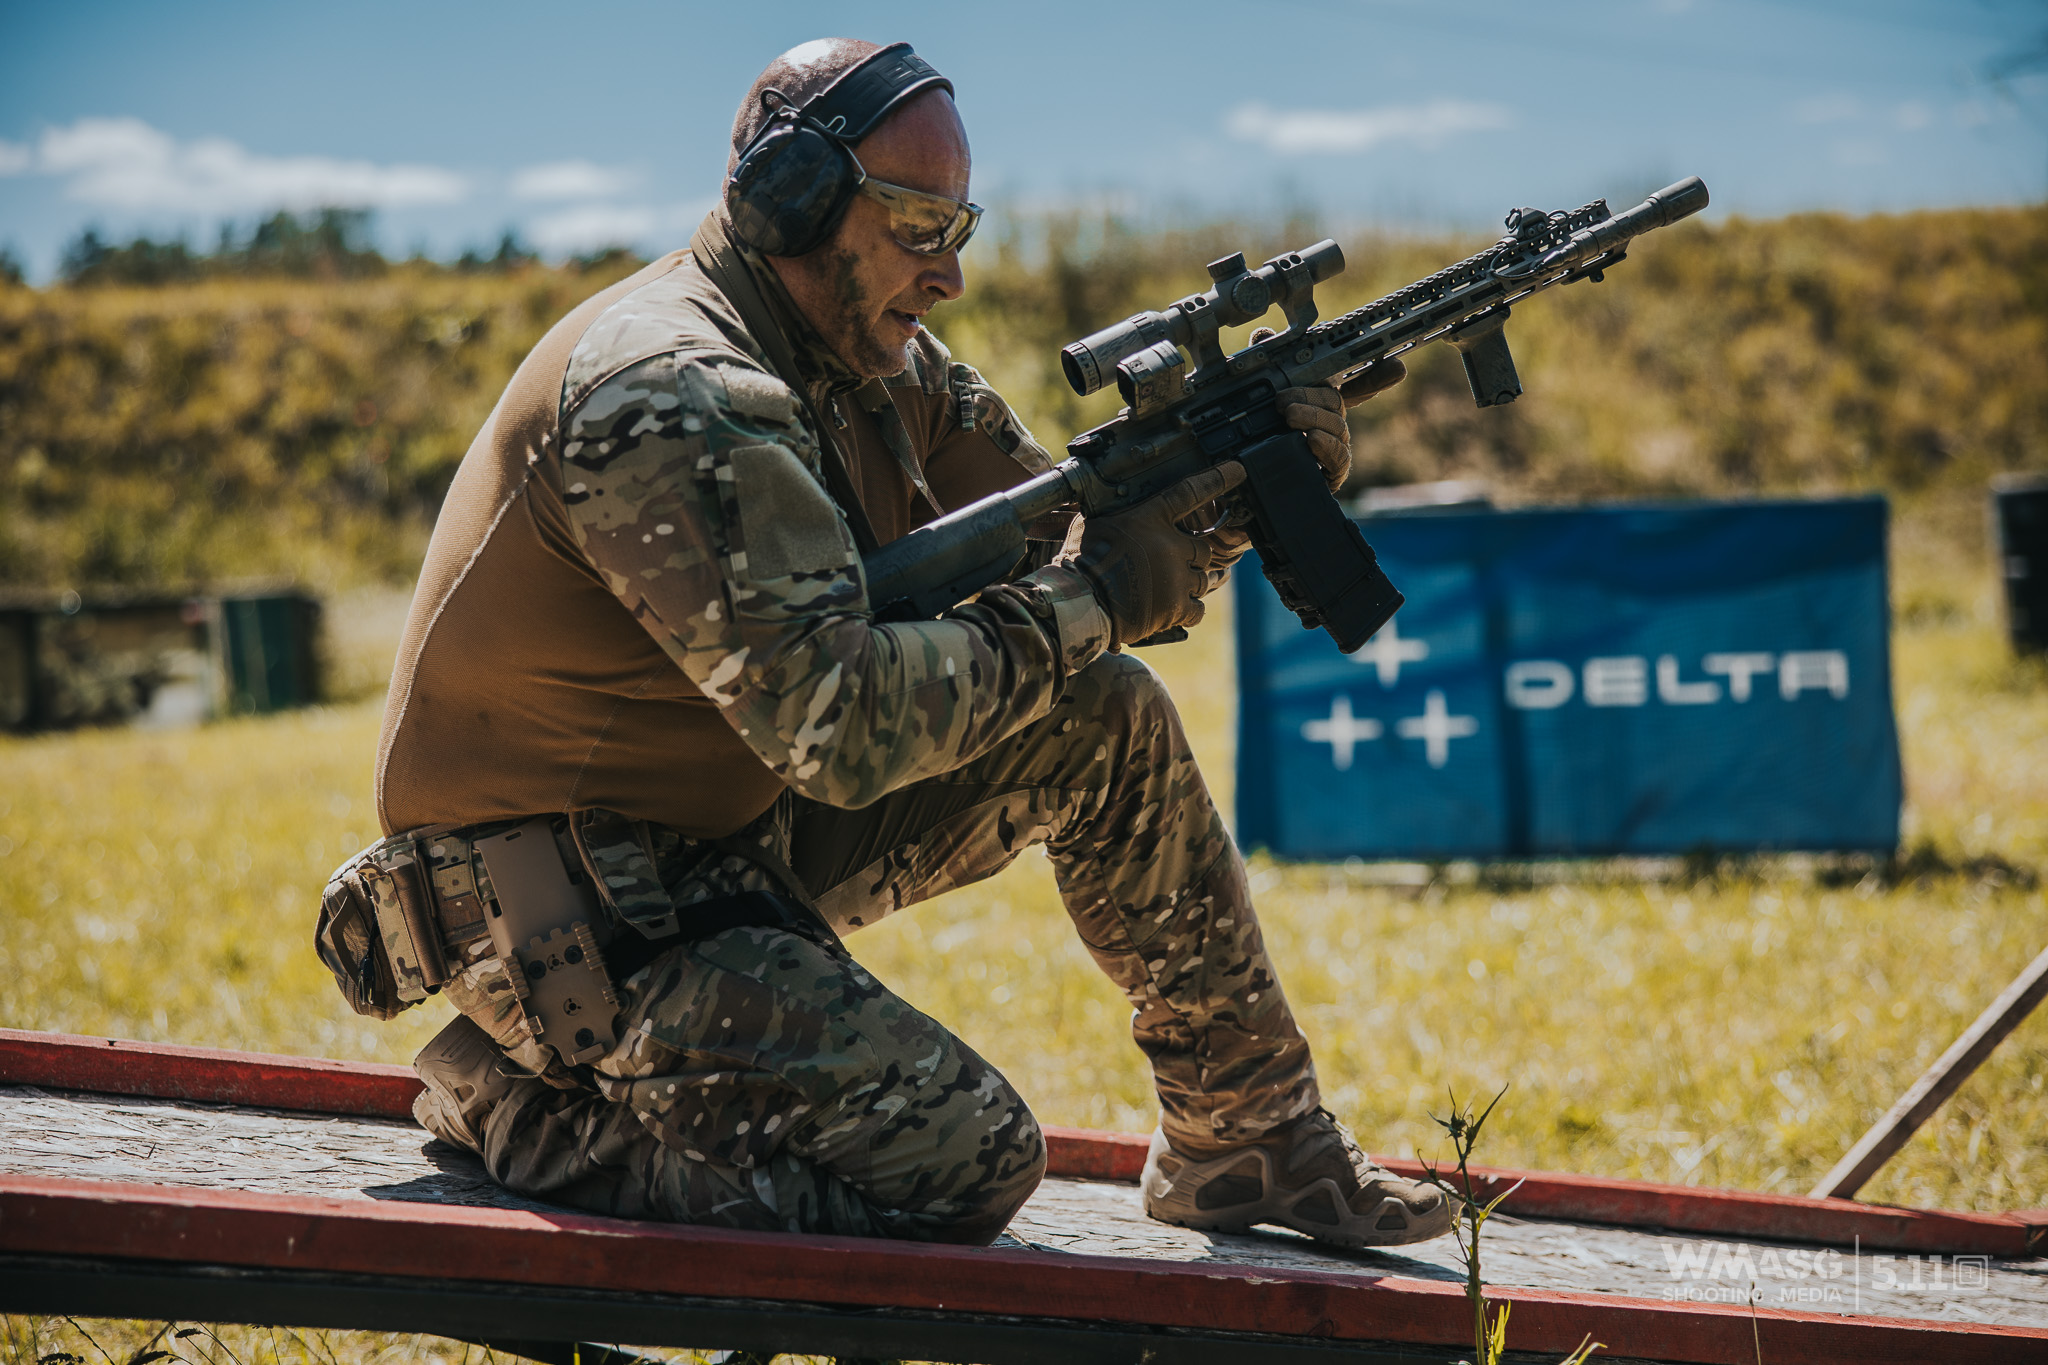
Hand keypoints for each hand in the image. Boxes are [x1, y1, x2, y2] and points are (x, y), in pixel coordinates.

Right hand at [1061, 462, 1247, 647]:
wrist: (1084, 601)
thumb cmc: (1082, 563)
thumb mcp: (1092, 525)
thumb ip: (1113, 516)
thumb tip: (1106, 505)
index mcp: (1150, 519)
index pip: (1189, 492)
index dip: (1215, 480)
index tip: (1237, 470)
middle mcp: (1171, 545)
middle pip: (1203, 549)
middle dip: (1193, 558)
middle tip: (1174, 567)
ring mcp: (1177, 577)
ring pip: (1203, 579)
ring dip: (1190, 585)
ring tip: (1169, 590)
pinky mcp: (1177, 606)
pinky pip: (1197, 608)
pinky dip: (1188, 610)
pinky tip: (1173, 610)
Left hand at [1252, 326, 1406, 492]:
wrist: (1247, 486)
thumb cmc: (1256, 439)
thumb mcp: (1256, 400)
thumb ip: (1263, 368)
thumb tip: (1264, 336)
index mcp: (1320, 403)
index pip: (1354, 384)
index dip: (1376, 375)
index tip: (1397, 366)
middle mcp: (1332, 424)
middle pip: (1335, 402)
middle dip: (1311, 397)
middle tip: (1283, 400)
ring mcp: (1333, 449)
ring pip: (1335, 427)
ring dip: (1312, 418)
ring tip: (1289, 416)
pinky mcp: (1331, 475)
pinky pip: (1338, 458)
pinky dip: (1325, 446)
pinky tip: (1310, 440)